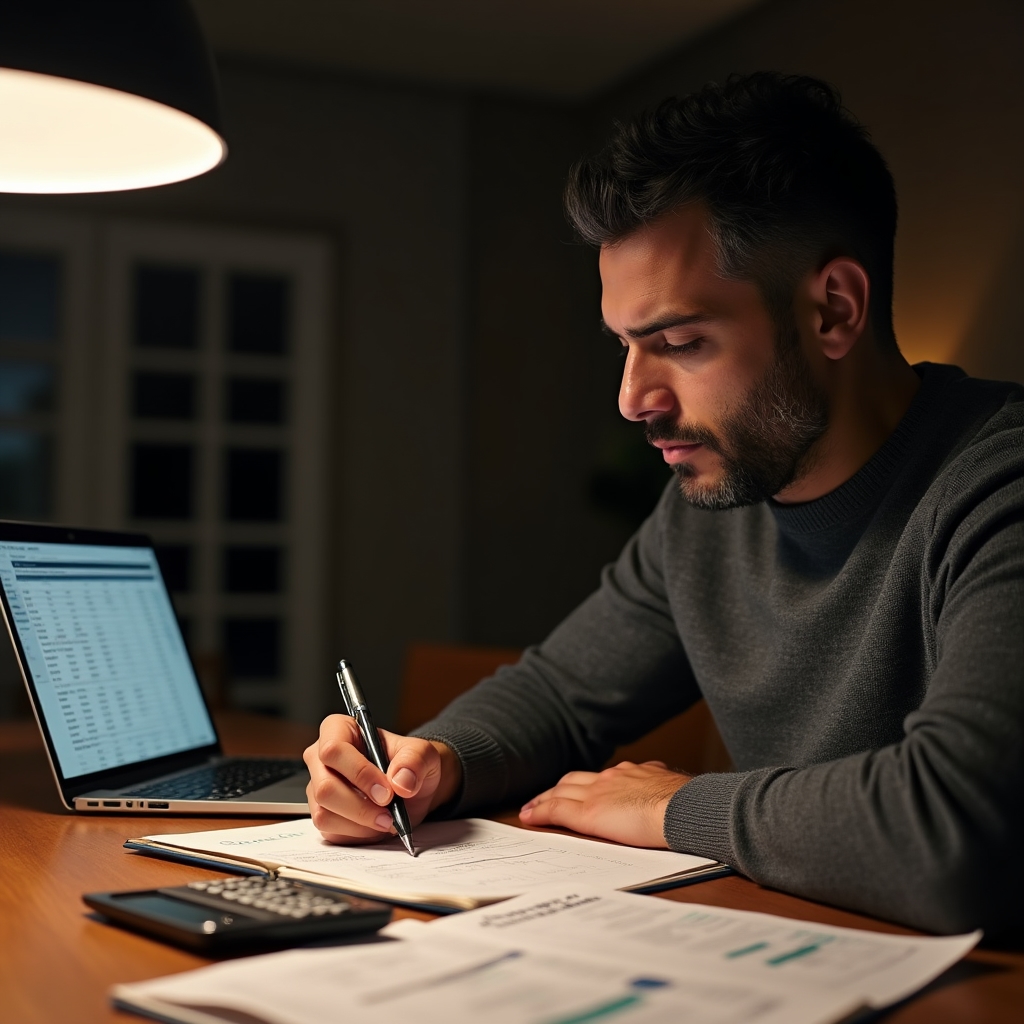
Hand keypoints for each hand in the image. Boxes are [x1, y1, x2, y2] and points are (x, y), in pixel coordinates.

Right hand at [303, 715, 461, 843]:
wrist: (412, 790)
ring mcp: (318, 788)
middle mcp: (321, 759)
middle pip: (325, 787)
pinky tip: (375, 825)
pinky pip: (330, 832)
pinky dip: (357, 834)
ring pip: (324, 813)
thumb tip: (400, 781)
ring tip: (387, 819)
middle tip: (389, 813)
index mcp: (338, 730)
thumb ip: (415, 760)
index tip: (386, 792)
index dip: (359, 773)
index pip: (333, 750)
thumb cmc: (410, 764)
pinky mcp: (321, 815)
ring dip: (360, 823)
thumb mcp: (423, 753)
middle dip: (361, 806)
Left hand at [518, 761, 689, 847]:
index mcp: (632, 773)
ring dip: (543, 799)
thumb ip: (662, 785)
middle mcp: (611, 778)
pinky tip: (528, 817)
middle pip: (575, 780)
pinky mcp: (589, 813)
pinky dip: (540, 811)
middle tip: (544, 798)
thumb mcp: (672, 787)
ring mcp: (598, 793)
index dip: (585, 784)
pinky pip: (556, 809)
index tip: (577, 789)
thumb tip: (668, 785)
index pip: (601, 777)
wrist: (683, 808)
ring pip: (561, 792)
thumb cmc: (687, 804)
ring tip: (530, 808)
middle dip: (558, 788)